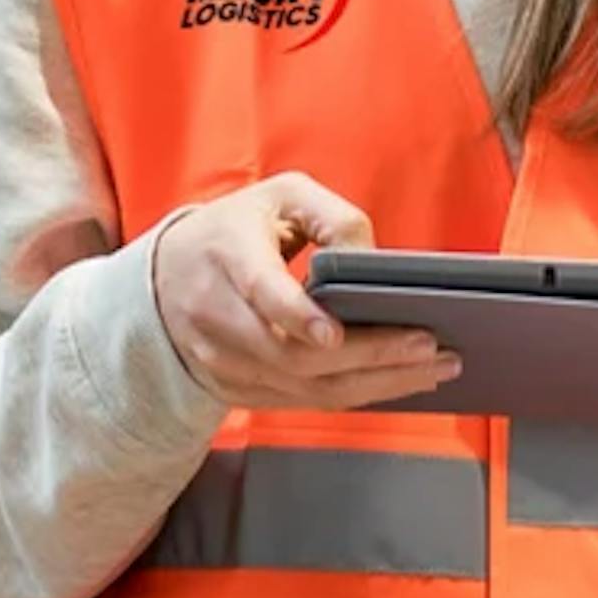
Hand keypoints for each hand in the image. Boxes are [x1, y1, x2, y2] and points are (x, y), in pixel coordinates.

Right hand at [150, 172, 458, 410]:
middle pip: (294, 354)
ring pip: (304, 387)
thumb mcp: (280, 195)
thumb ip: (332, 215)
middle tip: (429, 346)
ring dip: (375, 384)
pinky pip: (302, 401)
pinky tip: (399, 382)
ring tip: (433, 368)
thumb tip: (373, 261)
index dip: (295, 316)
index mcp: (227, 254)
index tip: (335, 333)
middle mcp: (218, 314)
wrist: (165, 279)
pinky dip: (355, 396)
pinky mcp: (236, 390)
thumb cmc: (235, 230)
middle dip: (370, 355)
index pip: (260, 292)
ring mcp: (223, 361)